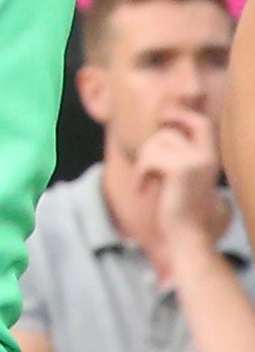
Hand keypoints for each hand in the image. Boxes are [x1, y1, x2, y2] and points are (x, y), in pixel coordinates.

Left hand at [141, 116, 232, 267]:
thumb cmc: (179, 207)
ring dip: (144, 159)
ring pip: (159, 140)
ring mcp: (197, 161)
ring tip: (146, 178)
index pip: (202, 122)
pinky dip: (140, 172)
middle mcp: (208, 156)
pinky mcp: (181, 169)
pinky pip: (150, 157)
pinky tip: (143, 188)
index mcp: (211, 158)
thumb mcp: (181, 175)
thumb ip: (177, 153)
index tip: (162, 124)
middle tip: (151, 149)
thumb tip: (162, 127)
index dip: (181, 116)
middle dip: (162, 129)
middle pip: (183, 122)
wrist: (187, 235)